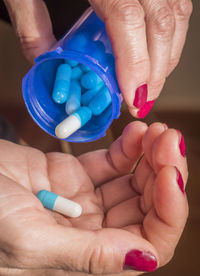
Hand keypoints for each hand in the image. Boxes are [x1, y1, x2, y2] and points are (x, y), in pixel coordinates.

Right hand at [0, 121, 187, 275]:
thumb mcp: (30, 238)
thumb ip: (89, 254)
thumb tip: (146, 259)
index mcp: (86, 256)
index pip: (148, 242)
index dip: (167, 210)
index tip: (169, 173)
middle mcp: (92, 231)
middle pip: (147, 207)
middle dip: (164, 172)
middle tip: (168, 140)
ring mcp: (86, 201)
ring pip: (134, 182)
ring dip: (151, 157)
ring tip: (157, 132)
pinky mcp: (77, 175)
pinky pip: (113, 163)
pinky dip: (128, 148)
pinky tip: (136, 133)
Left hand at [4, 0, 191, 117]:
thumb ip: (31, 22)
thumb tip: (44, 61)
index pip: (129, 21)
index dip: (136, 66)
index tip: (133, 97)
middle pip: (163, 21)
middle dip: (158, 69)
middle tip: (144, 99)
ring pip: (177, 11)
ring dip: (167, 53)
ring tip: (152, 80)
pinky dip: (170, 30)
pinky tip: (158, 49)